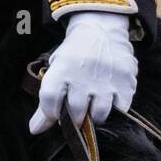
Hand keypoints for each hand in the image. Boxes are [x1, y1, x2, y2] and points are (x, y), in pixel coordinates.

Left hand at [29, 10, 137, 134]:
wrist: (101, 29)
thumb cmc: (75, 55)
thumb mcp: (57, 68)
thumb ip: (47, 100)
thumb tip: (34, 130)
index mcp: (62, 68)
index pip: (49, 101)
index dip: (49, 114)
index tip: (55, 114)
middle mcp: (83, 74)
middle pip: (75, 113)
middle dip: (74, 118)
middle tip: (76, 111)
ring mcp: (106, 79)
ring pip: (99, 115)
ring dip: (94, 115)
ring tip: (92, 105)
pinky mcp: (125, 82)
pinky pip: (120, 109)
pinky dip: (114, 108)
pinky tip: (109, 98)